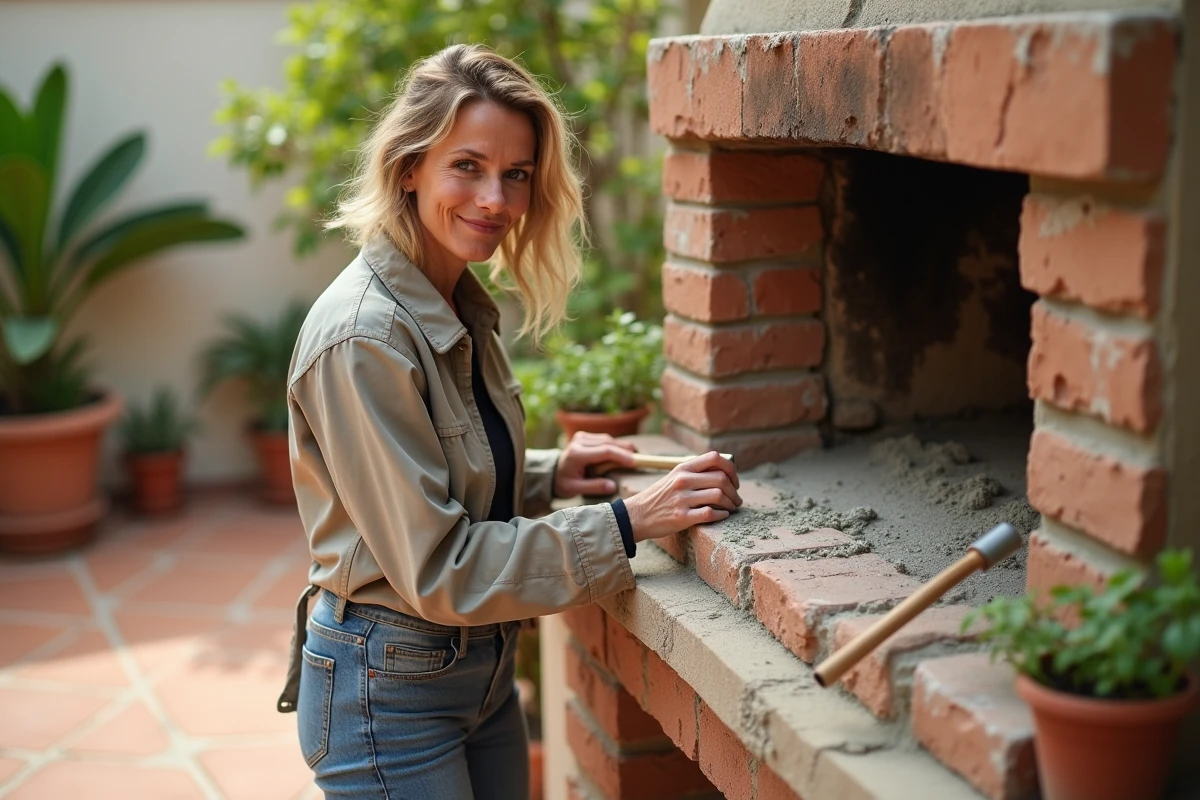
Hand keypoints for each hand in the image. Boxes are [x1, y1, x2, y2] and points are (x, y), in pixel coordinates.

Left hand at [553, 432, 638, 497]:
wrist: (552, 472)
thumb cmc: (564, 482)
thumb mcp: (575, 489)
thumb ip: (594, 487)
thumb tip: (613, 486)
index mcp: (576, 454)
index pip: (603, 451)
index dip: (621, 456)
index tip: (634, 462)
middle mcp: (578, 441)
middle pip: (608, 443)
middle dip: (625, 450)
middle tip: (641, 458)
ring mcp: (581, 436)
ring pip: (608, 439)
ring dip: (622, 446)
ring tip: (635, 455)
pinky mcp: (585, 436)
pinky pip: (604, 439)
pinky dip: (615, 445)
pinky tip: (624, 452)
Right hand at [623, 451, 740, 541]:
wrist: (636, 515)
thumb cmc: (659, 497)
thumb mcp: (674, 477)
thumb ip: (695, 472)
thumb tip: (723, 471)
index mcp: (682, 468)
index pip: (715, 458)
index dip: (731, 468)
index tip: (734, 480)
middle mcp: (683, 481)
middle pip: (721, 478)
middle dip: (734, 491)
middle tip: (737, 499)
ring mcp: (682, 499)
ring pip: (719, 496)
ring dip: (731, 504)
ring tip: (732, 508)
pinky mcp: (682, 517)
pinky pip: (710, 513)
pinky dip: (722, 515)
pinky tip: (722, 516)